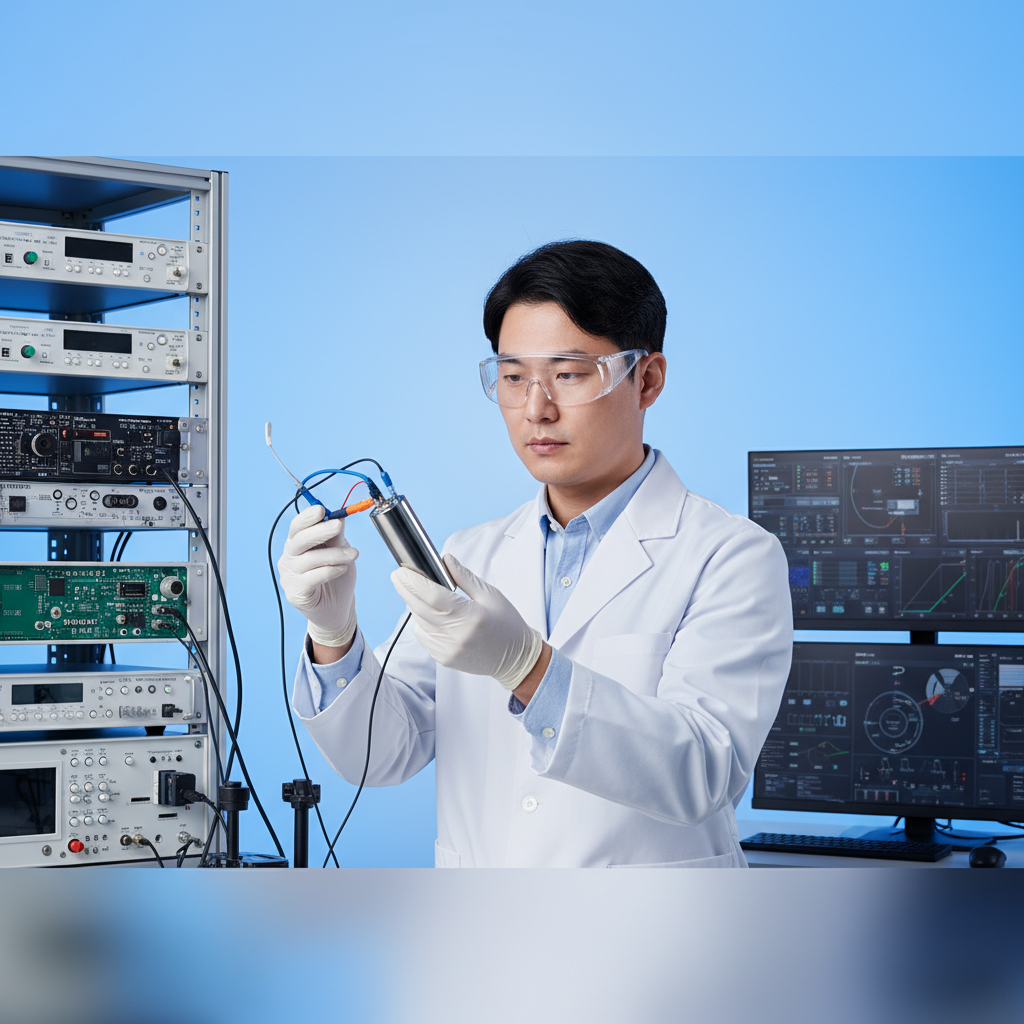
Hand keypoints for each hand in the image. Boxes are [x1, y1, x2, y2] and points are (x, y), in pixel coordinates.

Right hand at [278, 503, 357, 645]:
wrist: (337, 608)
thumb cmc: (336, 577)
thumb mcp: (340, 552)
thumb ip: (336, 536)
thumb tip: (339, 516)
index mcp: (297, 544)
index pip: (297, 527)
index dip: (307, 517)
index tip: (322, 510)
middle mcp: (289, 558)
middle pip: (299, 540)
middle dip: (320, 531)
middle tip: (337, 527)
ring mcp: (289, 576)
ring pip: (309, 559)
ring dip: (334, 555)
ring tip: (353, 555)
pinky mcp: (295, 593)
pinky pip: (311, 578)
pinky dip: (329, 571)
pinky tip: (342, 569)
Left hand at [391, 553, 542, 690]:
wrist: (515, 659)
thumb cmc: (507, 624)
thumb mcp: (491, 595)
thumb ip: (464, 577)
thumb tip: (444, 560)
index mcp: (470, 617)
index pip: (433, 596)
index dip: (414, 582)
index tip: (402, 570)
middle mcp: (456, 636)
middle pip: (419, 608)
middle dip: (406, 589)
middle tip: (399, 575)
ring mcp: (447, 650)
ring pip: (419, 622)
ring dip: (415, 606)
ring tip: (421, 594)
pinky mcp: (443, 658)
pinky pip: (424, 636)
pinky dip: (423, 622)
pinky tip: (433, 615)